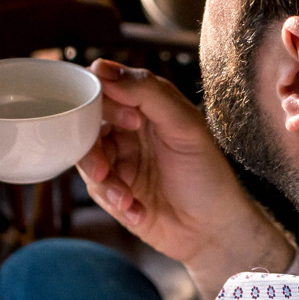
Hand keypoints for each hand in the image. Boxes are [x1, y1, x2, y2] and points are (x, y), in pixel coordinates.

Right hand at [77, 59, 293, 299]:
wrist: (214, 231)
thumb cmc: (208, 174)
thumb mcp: (185, 126)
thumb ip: (147, 92)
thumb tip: (101, 68)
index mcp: (143, 105)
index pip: (103, 86)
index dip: (103, 100)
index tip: (126, 121)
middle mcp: (125, 129)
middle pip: (84, 123)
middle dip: (92, 147)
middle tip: (107, 167)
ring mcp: (118, 160)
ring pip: (85, 157)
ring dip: (102, 179)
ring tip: (125, 197)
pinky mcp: (112, 190)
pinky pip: (96, 189)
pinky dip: (115, 201)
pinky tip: (139, 211)